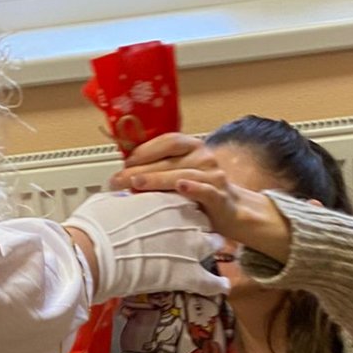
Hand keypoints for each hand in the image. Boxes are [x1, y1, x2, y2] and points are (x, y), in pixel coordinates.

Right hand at [63, 189, 225, 303]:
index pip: (186, 198)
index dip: (181, 208)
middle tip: (186, 233)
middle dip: (197, 225)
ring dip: (207, 248)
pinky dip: (216, 285)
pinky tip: (221, 286)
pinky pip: (210, 282)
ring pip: (213, 244)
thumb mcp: (109, 202)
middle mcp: (185, 220)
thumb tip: (119, 200)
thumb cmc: (95, 226)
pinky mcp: (186, 275)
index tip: (174, 214)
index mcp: (166, 199)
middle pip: (203, 219)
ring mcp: (190, 248)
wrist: (93, 253)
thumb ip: (124, 201)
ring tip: (203, 255)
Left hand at [111, 134, 290, 261]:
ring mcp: (213, 176)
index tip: (125, 161)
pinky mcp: (220, 195)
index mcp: (194, 147)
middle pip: (169, 159)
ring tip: (136, 184)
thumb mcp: (181, 174)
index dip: (145, 149)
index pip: (168, 141)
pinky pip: (205, 189)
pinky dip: (192, 188)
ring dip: (157, 179)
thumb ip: (162, 168)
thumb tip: (127, 170)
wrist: (233, 211)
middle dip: (140, 169)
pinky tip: (180, 187)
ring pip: (182, 173)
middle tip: (119, 179)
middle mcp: (204, 157)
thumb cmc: (202, 192)